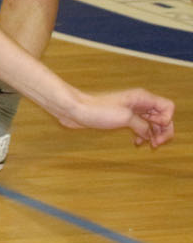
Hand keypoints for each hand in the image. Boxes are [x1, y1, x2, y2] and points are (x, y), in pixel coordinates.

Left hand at [60, 88, 174, 147]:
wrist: (75, 110)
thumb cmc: (97, 110)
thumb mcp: (125, 118)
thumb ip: (142, 125)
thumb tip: (150, 133)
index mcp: (142, 98)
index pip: (168, 107)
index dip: (167, 120)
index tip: (155, 129)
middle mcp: (139, 102)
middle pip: (162, 116)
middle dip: (163, 130)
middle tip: (156, 143)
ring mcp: (130, 110)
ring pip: (151, 122)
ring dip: (153, 134)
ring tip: (150, 145)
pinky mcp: (121, 117)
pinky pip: (139, 126)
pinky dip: (142, 134)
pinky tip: (137, 143)